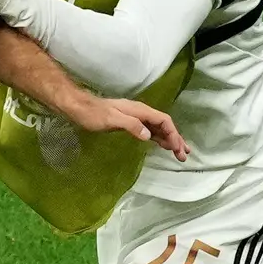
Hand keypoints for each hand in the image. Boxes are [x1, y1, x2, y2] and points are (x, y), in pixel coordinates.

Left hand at [64, 89, 191, 158]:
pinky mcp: (130, 124)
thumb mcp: (112, 120)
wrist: (78, 108)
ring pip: (158, 128)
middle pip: (164, 125)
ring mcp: (135, 118)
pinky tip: (162, 145)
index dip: (173, 134)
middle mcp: (140, 113)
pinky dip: (158, 139)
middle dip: (175, 139)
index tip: (178, 148)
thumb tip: (148, 136)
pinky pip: (149, 131)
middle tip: (184, 155)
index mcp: (139, 110)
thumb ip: (131, 126)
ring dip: (169, 140)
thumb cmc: (93, 114)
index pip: (163, 120)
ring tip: (179, 153)